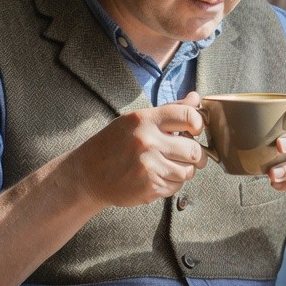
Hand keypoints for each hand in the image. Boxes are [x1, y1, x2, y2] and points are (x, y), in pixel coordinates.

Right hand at [70, 93, 207, 209]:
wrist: (87, 175)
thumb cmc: (114, 144)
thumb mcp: (136, 120)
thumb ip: (169, 109)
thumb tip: (196, 98)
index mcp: (145, 120)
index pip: (189, 116)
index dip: (198, 124)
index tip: (195, 130)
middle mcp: (147, 142)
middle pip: (194, 150)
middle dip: (195, 155)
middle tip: (188, 155)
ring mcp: (148, 167)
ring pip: (188, 171)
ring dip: (184, 170)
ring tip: (170, 166)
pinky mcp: (149, 187)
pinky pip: (176, 186)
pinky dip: (172, 183)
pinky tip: (158, 177)